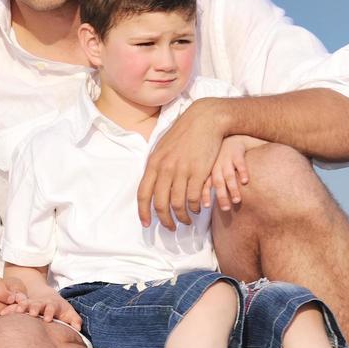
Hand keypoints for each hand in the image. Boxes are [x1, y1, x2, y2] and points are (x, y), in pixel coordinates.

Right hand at [2, 286, 82, 330]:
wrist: (45, 295)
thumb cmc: (58, 308)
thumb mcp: (68, 312)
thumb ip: (74, 320)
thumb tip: (78, 328)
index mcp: (51, 305)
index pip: (51, 308)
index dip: (50, 312)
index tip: (48, 318)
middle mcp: (40, 303)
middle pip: (37, 304)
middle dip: (34, 308)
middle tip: (32, 313)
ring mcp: (30, 304)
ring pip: (24, 304)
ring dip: (20, 308)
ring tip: (16, 312)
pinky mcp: (21, 306)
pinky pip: (14, 307)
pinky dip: (9, 310)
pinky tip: (2, 314)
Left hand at [137, 98, 227, 230]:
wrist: (205, 120)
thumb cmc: (184, 134)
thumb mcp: (162, 148)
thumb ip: (156, 166)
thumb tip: (152, 184)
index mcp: (153, 163)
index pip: (143, 194)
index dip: (143, 212)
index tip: (146, 224)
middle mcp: (165, 169)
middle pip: (160, 204)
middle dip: (165, 220)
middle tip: (170, 228)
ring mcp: (182, 171)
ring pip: (178, 204)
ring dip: (182, 217)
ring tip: (186, 221)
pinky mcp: (199, 172)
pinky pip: (194, 198)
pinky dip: (194, 207)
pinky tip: (197, 209)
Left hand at [208, 135, 267, 212]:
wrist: (231, 132)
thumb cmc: (220, 153)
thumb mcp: (210, 164)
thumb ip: (207, 180)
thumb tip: (203, 202)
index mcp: (207, 168)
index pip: (204, 183)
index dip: (204, 195)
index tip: (206, 206)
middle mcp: (215, 164)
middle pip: (217, 182)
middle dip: (221, 196)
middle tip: (225, 209)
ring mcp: (226, 157)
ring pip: (228, 174)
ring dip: (232, 188)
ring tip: (237, 200)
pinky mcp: (238, 151)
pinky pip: (240, 162)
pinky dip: (242, 171)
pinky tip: (246, 181)